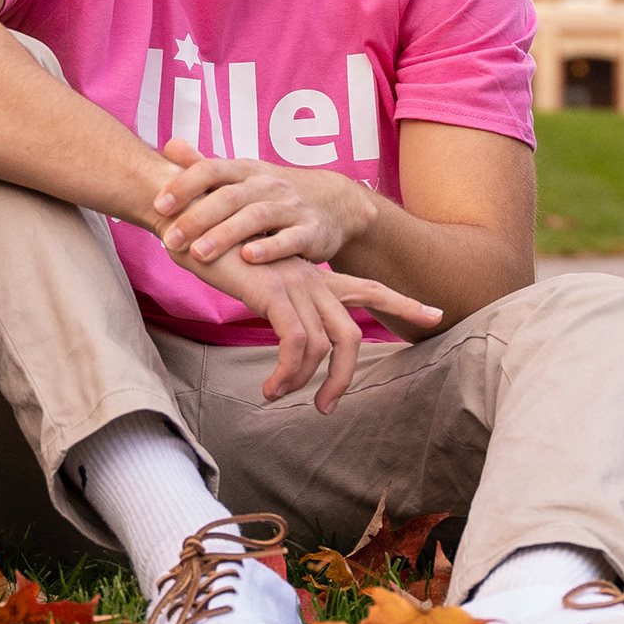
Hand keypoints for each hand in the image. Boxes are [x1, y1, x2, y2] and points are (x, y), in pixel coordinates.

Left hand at [152, 141, 374, 272]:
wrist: (334, 203)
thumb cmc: (275, 193)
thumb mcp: (243, 174)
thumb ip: (205, 165)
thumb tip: (168, 146)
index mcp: (246, 170)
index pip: (211, 170)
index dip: (184, 186)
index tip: (158, 207)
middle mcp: (268, 185)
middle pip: (229, 196)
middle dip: (197, 217)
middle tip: (170, 239)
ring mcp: (291, 207)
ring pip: (256, 217)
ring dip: (225, 235)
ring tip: (199, 253)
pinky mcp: (311, 231)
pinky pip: (290, 238)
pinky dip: (270, 248)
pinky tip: (249, 259)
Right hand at [183, 242, 443, 411]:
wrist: (187, 216)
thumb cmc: (215, 248)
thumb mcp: (254, 277)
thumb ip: (276, 301)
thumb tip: (285, 335)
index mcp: (312, 275)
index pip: (370, 288)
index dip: (404, 303)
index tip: (436, 314)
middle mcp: (311, 279)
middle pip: (351, 335)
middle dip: (344, 377)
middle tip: (326, 406)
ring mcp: (295, 283)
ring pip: (324, 346)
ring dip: (303, 381)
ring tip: (276, 395)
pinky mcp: (273, 291)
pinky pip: (296, 342)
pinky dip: (287, 372)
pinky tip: (270, 387)